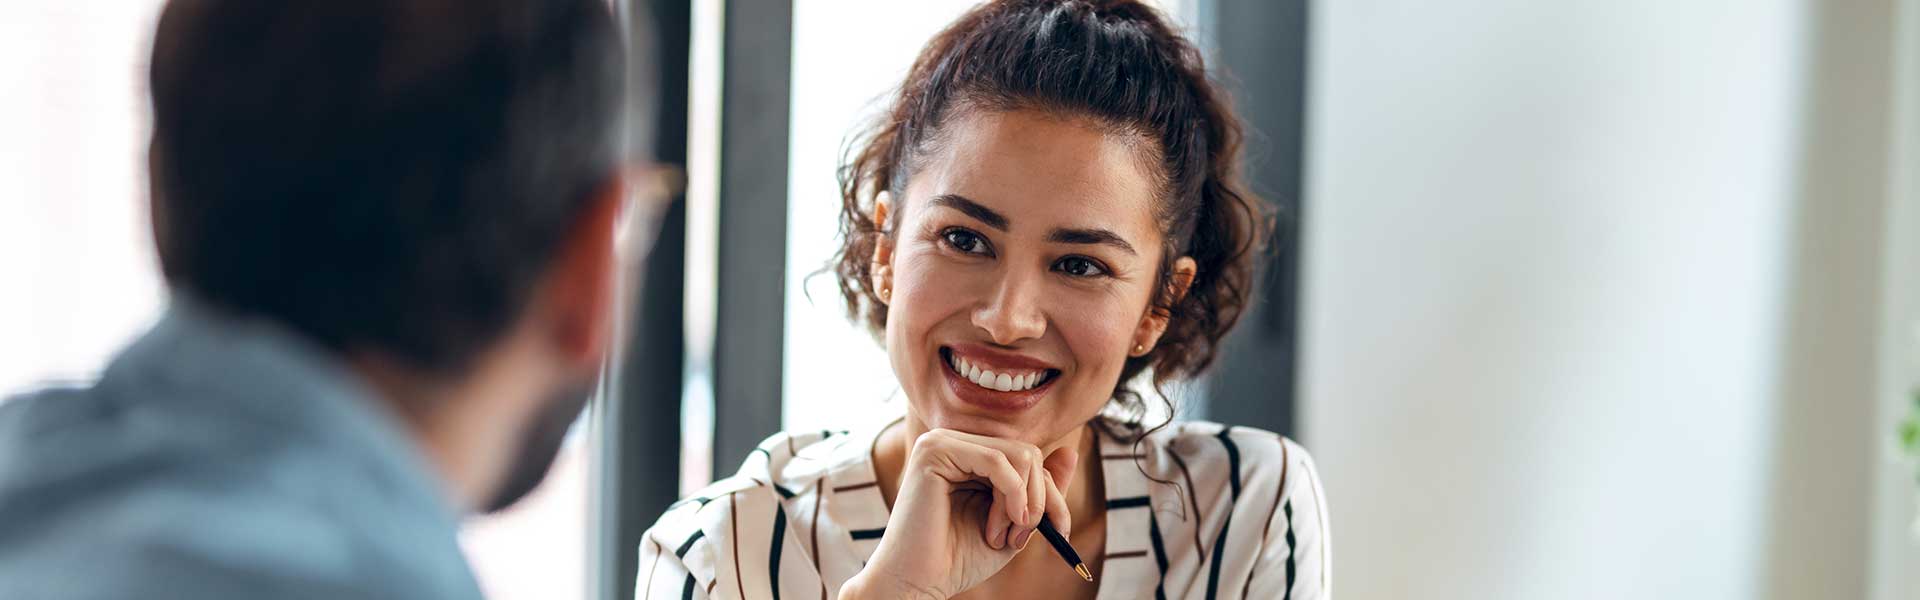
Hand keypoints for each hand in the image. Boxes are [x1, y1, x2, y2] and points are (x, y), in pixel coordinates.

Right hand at [841, 429, 1077, 599]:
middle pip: (1029, 453)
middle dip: (1041, 500)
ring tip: (1004, 536)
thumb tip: (1071, 451)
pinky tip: (997, 527)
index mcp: (970, 456)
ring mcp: (942, 442)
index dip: (1052, 495)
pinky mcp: (935, 451)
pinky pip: (997, 460)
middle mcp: (955, 442)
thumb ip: (1041, 489)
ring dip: (1024, 503)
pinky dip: (1011, 496)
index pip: (1030, 458)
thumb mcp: (1015, 523)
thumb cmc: (958, 558)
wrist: (918, 583)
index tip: (1060, 533)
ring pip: (1019, 455)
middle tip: (1023, 538)